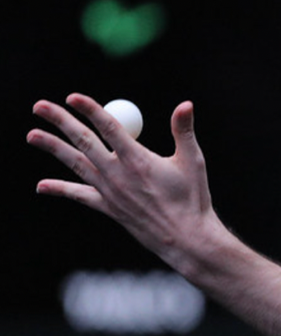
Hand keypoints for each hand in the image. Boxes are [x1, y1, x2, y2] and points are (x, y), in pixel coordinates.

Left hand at [27, 94, 222, 274]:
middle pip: (83, 141)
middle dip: (60, 121)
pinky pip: (79, 196)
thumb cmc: (193, 199)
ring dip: (52, 148)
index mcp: (138, 160)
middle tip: (40, 106)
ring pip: (75, 164)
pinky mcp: (108, 207)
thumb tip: (186, 104)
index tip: (72, 97)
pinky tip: (42, 186)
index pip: (108, 127)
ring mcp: (110, 192)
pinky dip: (60, 190)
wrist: (186, 238)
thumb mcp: (193, 161)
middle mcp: (118, 174)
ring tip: (32, 135)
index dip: (89, 110)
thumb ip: (184, 131)